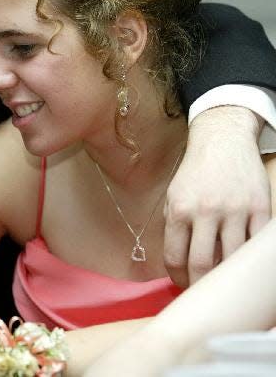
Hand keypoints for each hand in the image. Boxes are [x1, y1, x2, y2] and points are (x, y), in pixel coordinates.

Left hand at [164, 106, 269, 286]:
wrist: (223, 142)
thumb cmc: (195, 174)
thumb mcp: (173, 196)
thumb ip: (173, 228)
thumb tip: (176, 264)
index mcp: (180, 209)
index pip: (175, 256)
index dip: (177, 278)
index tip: (180, 284)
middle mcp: (206, 211)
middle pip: (203, 264)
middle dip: (200, 285)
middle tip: (200, 291)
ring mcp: (236, 210)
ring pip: (233, 258)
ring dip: (226, 275)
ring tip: (220, 280)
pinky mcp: (260, 208)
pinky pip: (255, 244)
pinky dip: (248, 258)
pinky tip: (241, 262)